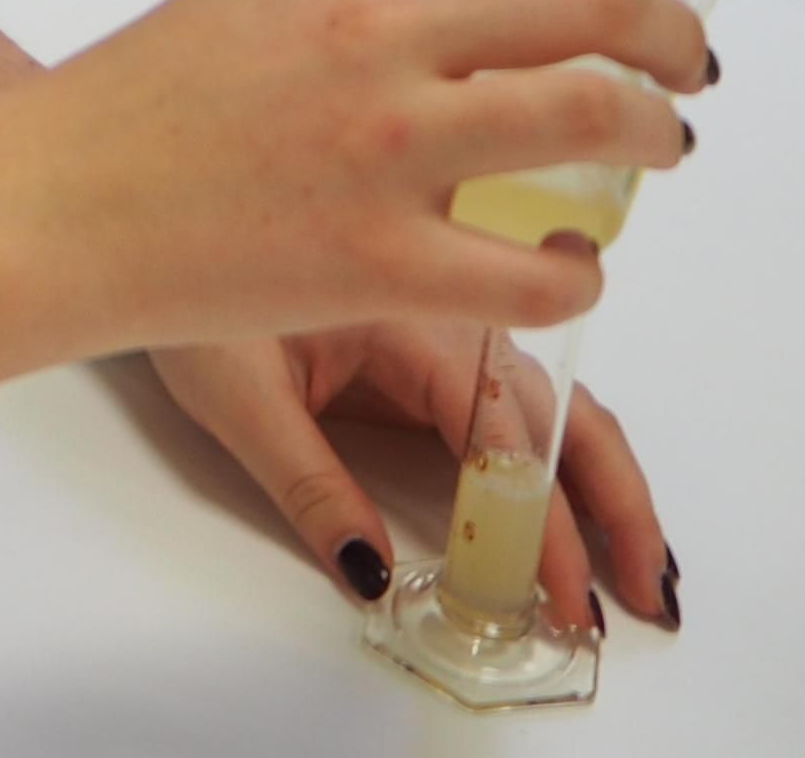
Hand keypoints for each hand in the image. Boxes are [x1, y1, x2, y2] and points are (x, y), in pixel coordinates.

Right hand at [25, 0, 713, 349]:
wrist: (45, 201)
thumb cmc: (130, 108)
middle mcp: (375, 34)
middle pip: (589, 4)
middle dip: (670, 31)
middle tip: (688, 64)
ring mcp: (381, 147)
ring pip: (590, 115)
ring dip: (654, 132)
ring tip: (662, 149)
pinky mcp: (375, 258)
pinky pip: (531, 267)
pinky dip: (578, 270)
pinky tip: (568, 267)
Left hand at [152, 323, 681, 633]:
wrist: (154, 211)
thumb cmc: (187, 293)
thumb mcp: (234, 394)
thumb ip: (307, 484)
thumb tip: (370, 571)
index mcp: (406, 318)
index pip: (500, 433)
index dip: (538, 523)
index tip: (560, 592)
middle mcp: (448, 317)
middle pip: (561, 415)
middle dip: (615, 505)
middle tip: (646, 591)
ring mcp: (454, 326)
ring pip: (561, 403)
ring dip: (612, 482)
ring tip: (649, 566)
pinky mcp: (443, 340)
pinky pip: (526, 396)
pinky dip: (575, 451)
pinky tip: (602, 505)